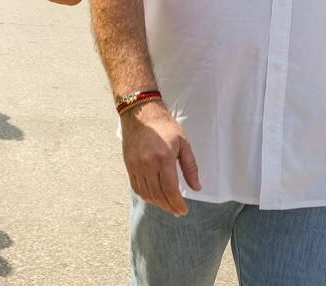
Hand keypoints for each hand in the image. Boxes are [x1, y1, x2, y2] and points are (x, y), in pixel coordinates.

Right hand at [121, 100, 201, 215]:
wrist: (141, 114)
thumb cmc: (164, 126)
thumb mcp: (183, 143)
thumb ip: (190, 167)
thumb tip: (196, 187)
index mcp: (164, 158)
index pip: (170, 190)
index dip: (177, 203)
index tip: (183, 210)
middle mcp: (148, 164)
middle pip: (158, 195)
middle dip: (169, 206)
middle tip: (177, 211)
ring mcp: (136, 166)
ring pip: (147, 194)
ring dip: (158, 204)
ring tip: (167, 206)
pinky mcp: (129, 166)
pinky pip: (137, 187)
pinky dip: (146, 196)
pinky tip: (154, 198)